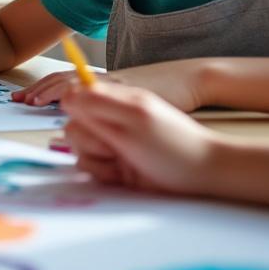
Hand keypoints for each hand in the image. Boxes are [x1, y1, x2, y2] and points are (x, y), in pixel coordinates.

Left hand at [14, 58, 205, 110]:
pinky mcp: (127, 86)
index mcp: (102, 83)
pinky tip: (68, 101)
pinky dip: (80, 93)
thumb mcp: (130, 103)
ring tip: (32, 101)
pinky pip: (96, 88)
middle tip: (18, 101)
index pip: (63, 82)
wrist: (190, 77)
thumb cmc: (164, 93)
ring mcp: (113, 81)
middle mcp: (103, 79)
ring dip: (52, 90)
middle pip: (62, 79)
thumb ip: (109, 111)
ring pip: (75, 82)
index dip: (42, 90)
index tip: (24, 99)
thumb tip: (90, 126)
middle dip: (39, 90)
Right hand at [61, 83, 218, 194]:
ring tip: (121, 163)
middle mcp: (110, 119)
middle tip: (114, 147)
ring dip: (95, 158)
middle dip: (89, 140)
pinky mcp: (112, 164)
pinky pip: (88, 165)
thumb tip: (66, 94)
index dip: (74, 109)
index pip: (75, 97)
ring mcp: (111, 142)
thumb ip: (98, 104)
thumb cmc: (174, 145)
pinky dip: (100, 171)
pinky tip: (121, 174)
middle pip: (73, 125)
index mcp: (116, 101)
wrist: (202, 174)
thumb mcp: (135, 118)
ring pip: (78, 147)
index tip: (89, 123)